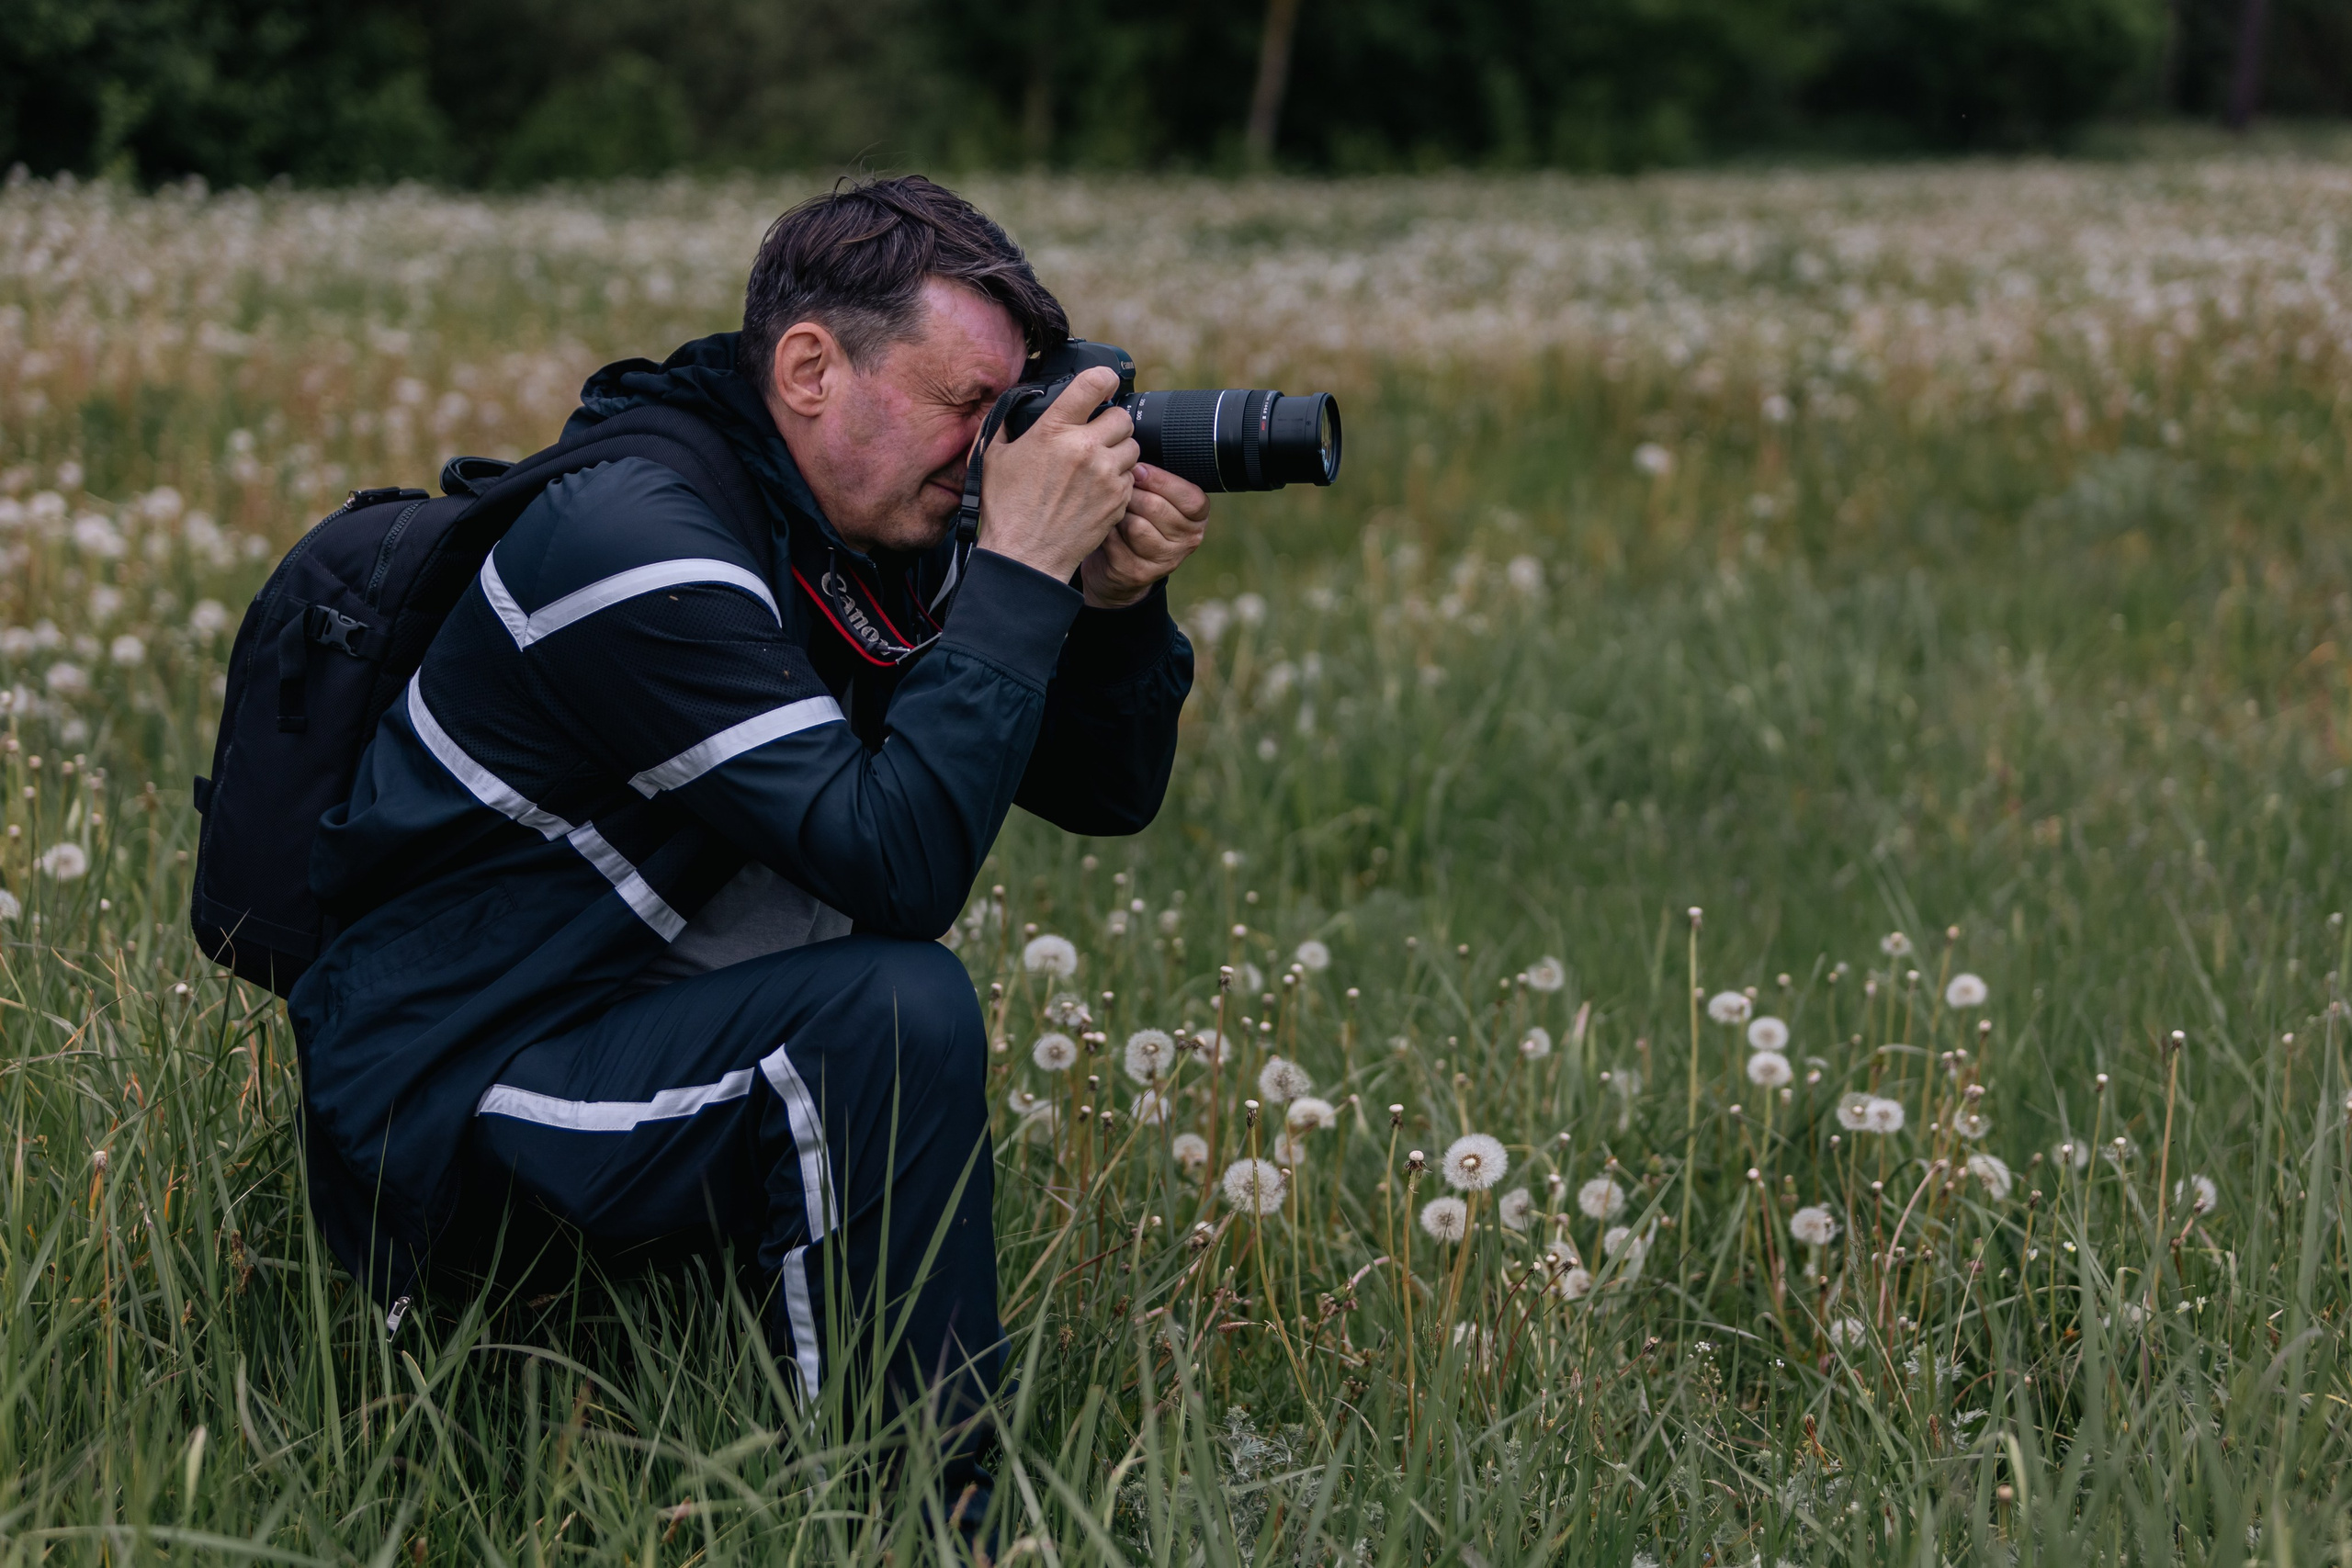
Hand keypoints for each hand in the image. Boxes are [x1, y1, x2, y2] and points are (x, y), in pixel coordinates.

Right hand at [975, 367, 1136, 584]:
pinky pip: (1131, 477)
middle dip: (1112, 422)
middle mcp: (1085, 448)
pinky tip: (1098, 488)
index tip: (1104, 383)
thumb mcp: (992, 457)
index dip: (1104, 379)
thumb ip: (1006, 424)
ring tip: (1097, 464)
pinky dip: (1119, 479)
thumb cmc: (1006, 509)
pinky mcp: (1118, 500)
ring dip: (1118, 451)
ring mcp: (1106, 476)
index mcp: (1054, 430)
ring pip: (1132, 447)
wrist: (1025, 556)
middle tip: (1097, 433)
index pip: (1094, 383)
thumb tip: (1013, 405)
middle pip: (1123, 416)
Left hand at [1079, 463, 1209, 607]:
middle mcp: (1189, 539)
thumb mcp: (1154, 494)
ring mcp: (1166, 560)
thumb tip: (1139, 446)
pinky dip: (1105, 529)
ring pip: (1136, 525)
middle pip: (1157, 508)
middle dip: (1132, 492)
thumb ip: (1156, 476)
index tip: (1139, 467)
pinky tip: (1102, 525)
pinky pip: (1117, 542)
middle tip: (1115, 483)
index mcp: (1197, 516)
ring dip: (1118, 512)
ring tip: (1109, 505)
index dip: (1161, 480)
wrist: (1119, 564)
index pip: (1190, 497)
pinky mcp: (1140, 573)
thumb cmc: (1136, 517)